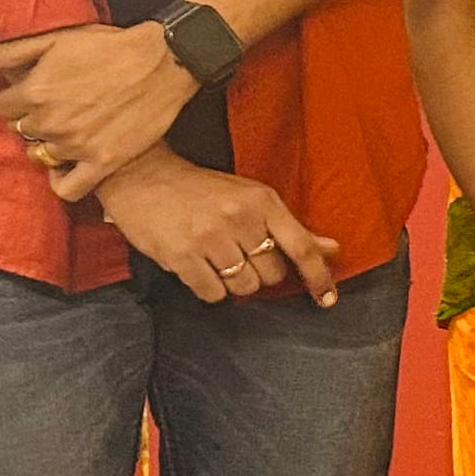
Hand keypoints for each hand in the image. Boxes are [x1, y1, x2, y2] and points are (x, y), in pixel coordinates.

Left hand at [0, 22, 197, 199]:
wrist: (165, 60)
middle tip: (60, 105)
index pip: (2, 107)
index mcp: (34, 92)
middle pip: (21, 131)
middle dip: (35, 118)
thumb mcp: (53, 40)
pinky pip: (68, 188)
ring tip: (73, 125)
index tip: (40, 89)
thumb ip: (1, 53)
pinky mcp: (103, 162)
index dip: (19, 97)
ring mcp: (76, 146)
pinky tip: (68, 165)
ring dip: (52, 143)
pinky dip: (62, 180)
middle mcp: (50, 122)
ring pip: (42, 155)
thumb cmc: (108, 46)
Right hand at [96, 148, 340, 303]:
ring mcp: (209, 238)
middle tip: (238, 252)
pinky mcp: (181, 256)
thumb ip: (289, 228)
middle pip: (272, 274)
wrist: (142, 176)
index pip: (301, 247)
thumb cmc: (201, 189)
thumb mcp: (250, 198)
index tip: (328, 299)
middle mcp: (239, 218)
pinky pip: (213, 295)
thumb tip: (332, 249)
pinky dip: (210, 289)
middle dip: (260, 271)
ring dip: (234, 282)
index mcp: (262, 201)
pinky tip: (199, 267)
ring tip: (216, 257)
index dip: (319, 277)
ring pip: (244, 287)